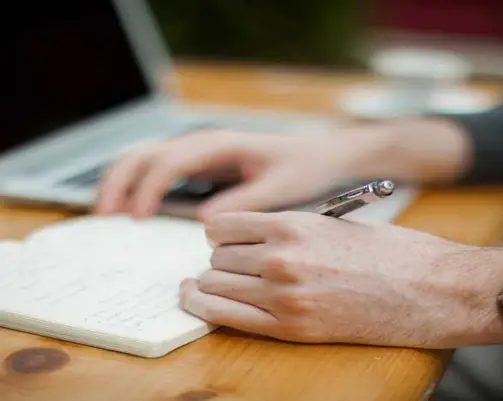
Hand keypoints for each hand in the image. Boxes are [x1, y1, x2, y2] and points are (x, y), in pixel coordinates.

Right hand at [94, 129, 379, 219]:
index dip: (147, 188)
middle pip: (146, 153)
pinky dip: (136, 182)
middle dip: (120, 181)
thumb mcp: (279, 188)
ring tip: (104, 210)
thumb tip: (204, 221)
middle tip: (103, 215)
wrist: (317, 154)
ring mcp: (198, 150)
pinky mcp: (199, 163)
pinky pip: (157, 167)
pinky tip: (128, 205)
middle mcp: (202, 142)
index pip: (170, 162)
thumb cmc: (301, 169)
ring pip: (145, 156)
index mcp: (220, 144)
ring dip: (120, 179)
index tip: (135, 218)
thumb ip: (243, 201)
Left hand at [179, 211, 502, 347]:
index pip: (222, 226)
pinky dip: (206, 308)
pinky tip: (199, 302)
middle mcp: (281, 257)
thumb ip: (288, 230)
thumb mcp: (334, 224)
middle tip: (232, 266)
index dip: (220, 234)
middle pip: (216, 258)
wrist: (432, 288)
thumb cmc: (390, 252)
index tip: (224, 241)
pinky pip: (226, 316)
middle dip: (220, 261)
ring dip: (212, 284)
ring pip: (213, 285)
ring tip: (220, 284)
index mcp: (293, 224)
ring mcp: (284, 295)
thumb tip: (252, 238)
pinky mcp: (292, 328)